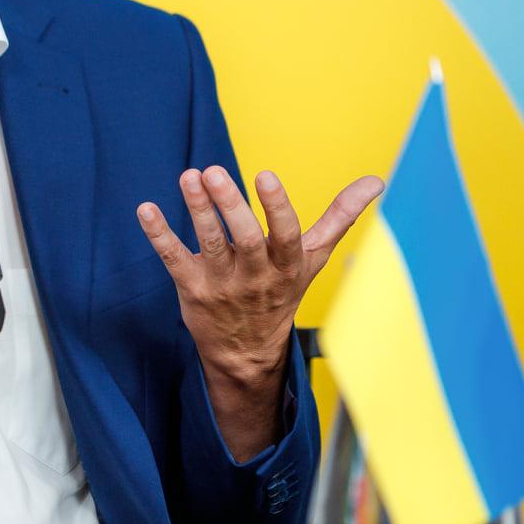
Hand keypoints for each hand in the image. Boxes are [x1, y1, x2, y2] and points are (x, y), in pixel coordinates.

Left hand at [137, 166, 383, 457]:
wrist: (247, 353)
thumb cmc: (282, 291)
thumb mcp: (314, 259)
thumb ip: (341, 217)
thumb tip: (378, 180)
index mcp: (287, 266)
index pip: (286, 236)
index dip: (276, 207)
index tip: (265, 175)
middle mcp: (255, 277)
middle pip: (245, 240)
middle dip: (229, 206)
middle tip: (212, 171)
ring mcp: (221, 284)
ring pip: (209, 245)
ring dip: (197, 211)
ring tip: (188, 177)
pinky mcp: (191, 288)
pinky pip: (173, 259)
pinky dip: (159, 235)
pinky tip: (146, 209)